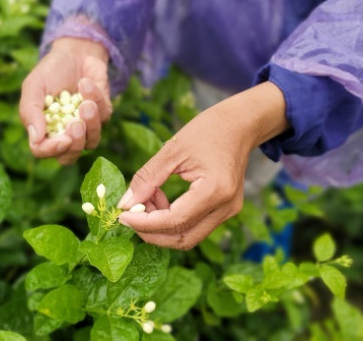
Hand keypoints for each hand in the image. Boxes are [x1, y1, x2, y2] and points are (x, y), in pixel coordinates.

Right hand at [19, 37, 111, 164]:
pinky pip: (104, 117)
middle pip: (69, 157)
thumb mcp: (34, 86)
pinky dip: (96, 99)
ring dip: (90, 124)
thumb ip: (30, 111)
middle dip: (75, 144)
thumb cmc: (50, 70)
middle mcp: (64, 133)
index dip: (52, 150)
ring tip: (85, 103)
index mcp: (43, 130)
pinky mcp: (103, 115)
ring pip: (91, 143)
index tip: (63, 139)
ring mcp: (85, 127)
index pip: (43, 151)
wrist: (75, 52)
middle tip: (76, 125)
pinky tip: (86, 83)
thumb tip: (36, 138)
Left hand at [117, 82, 288, 249]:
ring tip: (146, 199)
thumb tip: (125, 204)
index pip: (175, 221)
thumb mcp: (172, 150)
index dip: (145, 223)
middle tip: (129, 214)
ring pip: (188, 236)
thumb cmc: (207, 130)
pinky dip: (172, 220)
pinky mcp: (225, 210)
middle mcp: (226, 207)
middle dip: (151, 232)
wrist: (240, 124)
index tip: (122, 215)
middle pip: (183, 237)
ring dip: (161, 226)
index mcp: (215, 190)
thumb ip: (147, 178)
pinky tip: (160, 199)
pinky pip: (195, 225)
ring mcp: (228, 211)